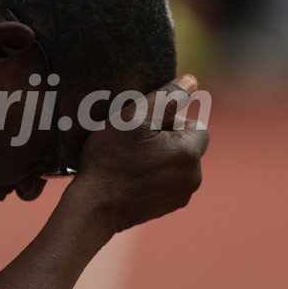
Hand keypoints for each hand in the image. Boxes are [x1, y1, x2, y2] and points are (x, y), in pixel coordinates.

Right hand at [67, 74, 209, 232]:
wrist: (93, 207)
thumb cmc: (109, 159)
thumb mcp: (132, 118)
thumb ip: (165, 97)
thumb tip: (191, 81)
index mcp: (189, 152)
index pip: (194, 124)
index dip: (168, 121)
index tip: (141, 129)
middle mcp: (194, 176)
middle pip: (186, 145)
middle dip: (165, 140)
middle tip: (132, 143)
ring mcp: (182, 195)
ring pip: (177, 164)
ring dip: (160, 158)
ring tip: (129, 160)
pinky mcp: (168, 207)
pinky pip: (168, 182)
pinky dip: (153, 176)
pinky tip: (129, 177)